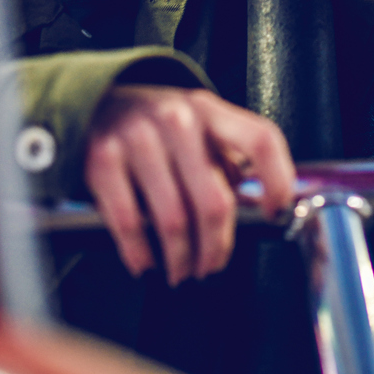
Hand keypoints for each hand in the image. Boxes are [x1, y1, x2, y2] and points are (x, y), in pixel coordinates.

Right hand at [85, 84, 296, 284]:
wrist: (96, 103)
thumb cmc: (158, 126)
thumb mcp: (198, 126)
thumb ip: (226, 160)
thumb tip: (255, 209)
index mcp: (209, 110)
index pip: (260, 140)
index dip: (277, 180)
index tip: (274, 212)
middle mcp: (177, 119)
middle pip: (214, 202)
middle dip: (216, 247)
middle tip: (211, 265)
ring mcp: (138, 138)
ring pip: (174, 221)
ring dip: (180, 258)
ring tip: (181, 270)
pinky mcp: (103, 160)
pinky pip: (129, 223)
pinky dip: (140, 253)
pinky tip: (146, 263)